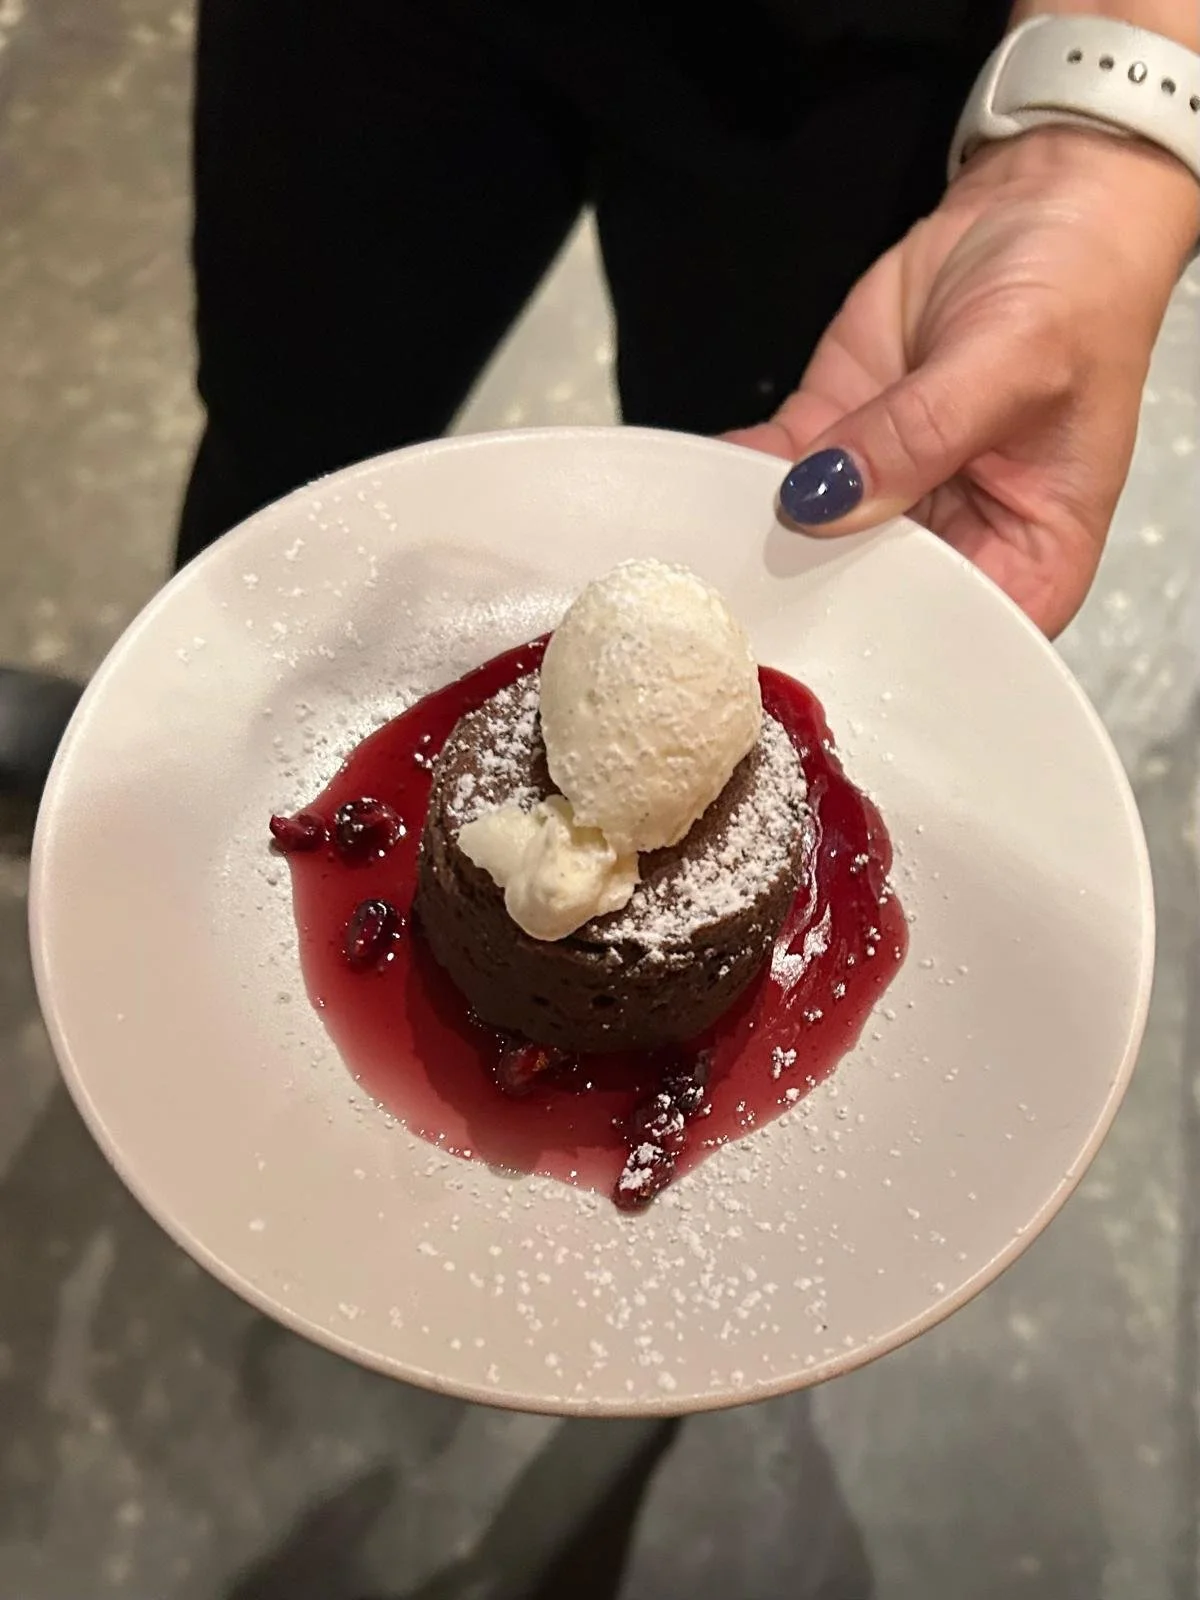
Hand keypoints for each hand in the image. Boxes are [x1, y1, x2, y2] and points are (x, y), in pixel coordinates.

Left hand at [729, 127, 1199, 635]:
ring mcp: (886, 495)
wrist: (1041, 203)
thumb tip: (828, 500)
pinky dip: (736, 475)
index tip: (817, 638)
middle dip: (802, 595)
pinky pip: (774, 472)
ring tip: (708, 539)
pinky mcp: (835, 441)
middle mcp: (954, 542)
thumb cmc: (1078, 289)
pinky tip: (704, 478)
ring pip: (806, 541)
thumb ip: (920, 438)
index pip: (953, 637)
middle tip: (738, 596)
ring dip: (756, 538)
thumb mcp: (1012, 362)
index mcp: (1028, 559)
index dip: (886, 646)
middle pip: (865, 603)